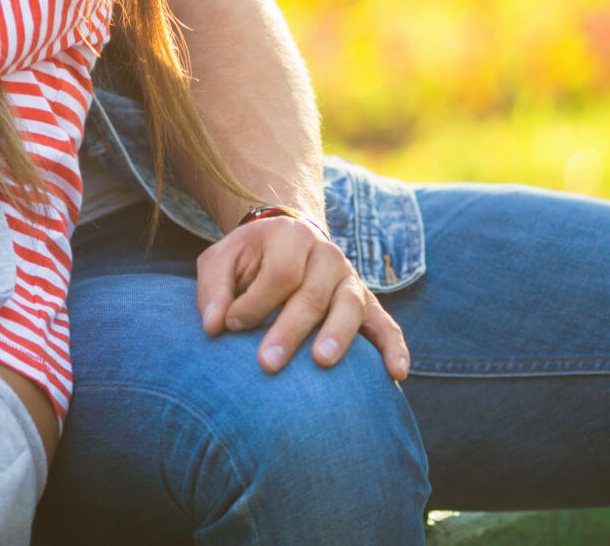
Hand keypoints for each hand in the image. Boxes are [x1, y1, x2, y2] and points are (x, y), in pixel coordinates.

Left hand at [197, 214, 409, 379]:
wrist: (286, 241)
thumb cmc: (249, 259)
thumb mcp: (221, 260)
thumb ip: (214, 288)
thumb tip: (214, 326)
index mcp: (290, 236)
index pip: (279, 274)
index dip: (255, 303)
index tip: (230, 327)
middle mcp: (326, 254)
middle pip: (311, 294)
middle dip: (289, 331)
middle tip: (267, 364)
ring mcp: (350, 278)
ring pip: (349, 306)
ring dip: (337, 335)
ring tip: (322, 362)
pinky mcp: (367, 304)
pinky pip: (386, 324)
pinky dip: (393, 347)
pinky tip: (396, 373)